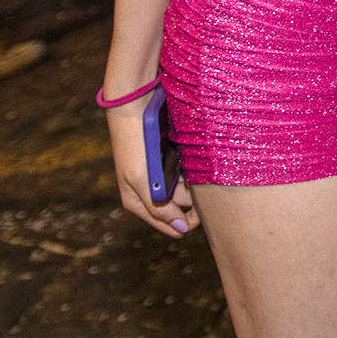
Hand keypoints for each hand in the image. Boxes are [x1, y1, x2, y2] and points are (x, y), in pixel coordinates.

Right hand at [107, 97, 194, 237]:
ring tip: (187, 162)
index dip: (189, 222)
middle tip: (192, 178)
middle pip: (183, 206)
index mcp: (138, 202)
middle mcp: (150, 192)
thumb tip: (181, 230)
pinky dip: (194, 167)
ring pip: (189, 189)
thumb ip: (158, 207)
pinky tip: (192, 155)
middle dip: (193, 198)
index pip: (171, 224)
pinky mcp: (171, 159)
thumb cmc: (134, 144)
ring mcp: (161, 175)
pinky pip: (190, 171)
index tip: (202, 212)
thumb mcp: (140, 180)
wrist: (136, 107)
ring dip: (195, 181)